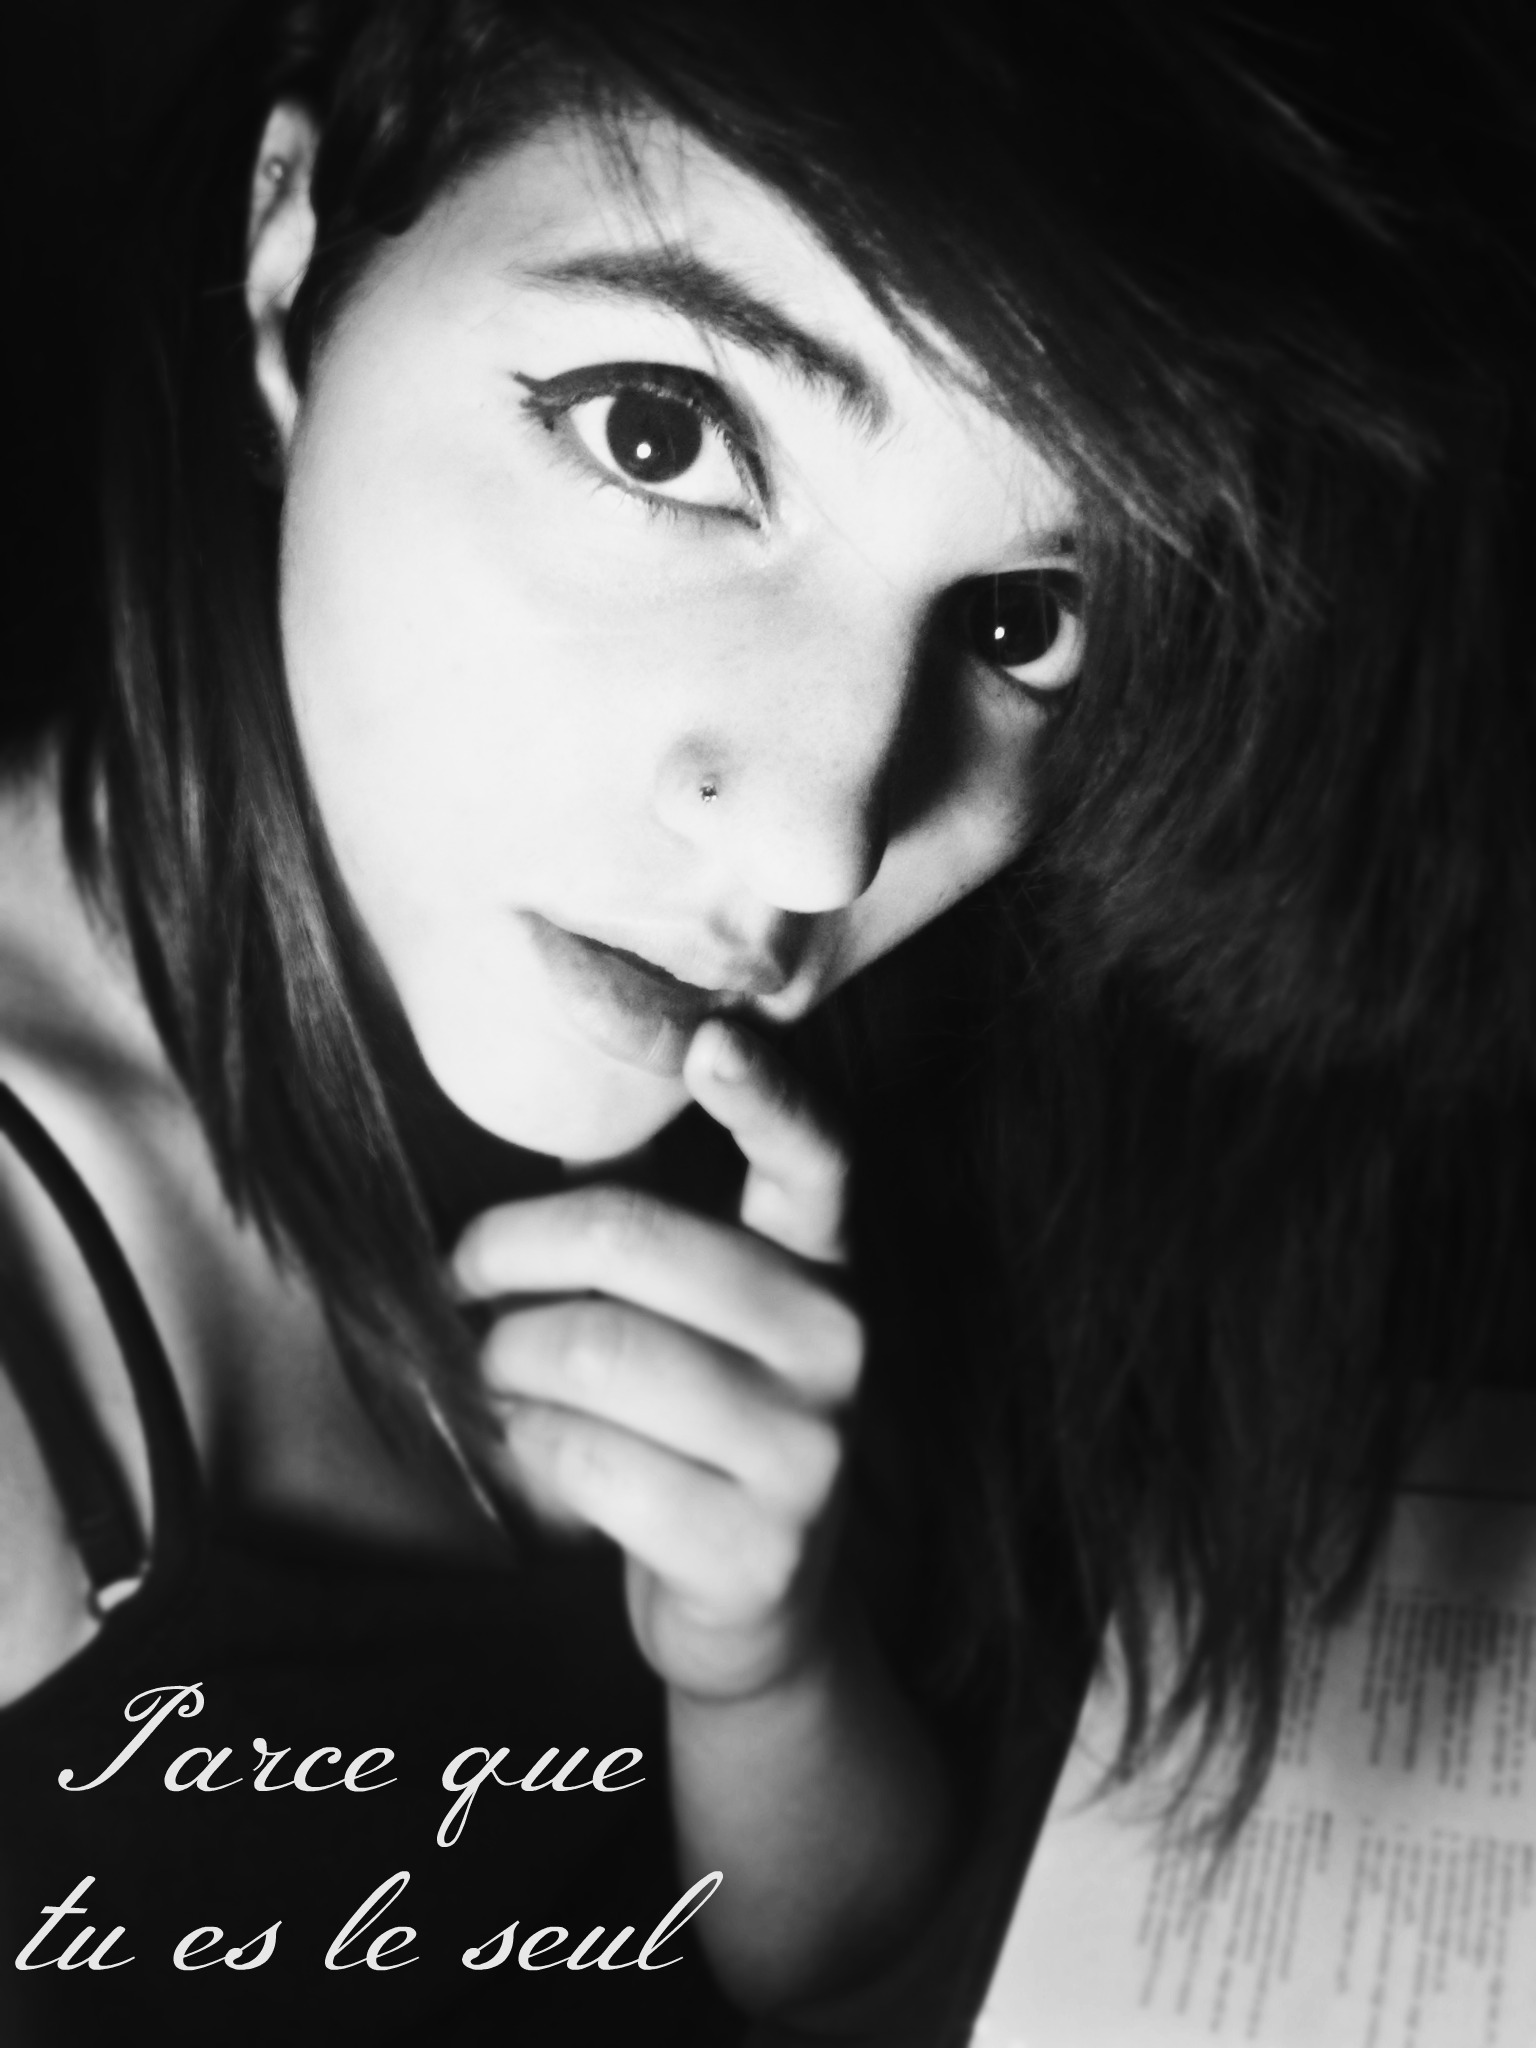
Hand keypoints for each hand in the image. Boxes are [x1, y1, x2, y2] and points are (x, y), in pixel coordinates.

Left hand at [450, 1019, 861, 1701]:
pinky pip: (588, 1460)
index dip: (767, 1095)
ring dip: (502, 1358)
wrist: (756, 1609)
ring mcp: (808, 1452)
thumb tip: (549, 1108)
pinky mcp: (757, 1549)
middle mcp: (838, 1345)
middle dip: (508, 1248)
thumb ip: (643, 1219)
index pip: (817, 1159)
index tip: (711, 1037)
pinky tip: (524, 1443)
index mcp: (824, 1265)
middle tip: (459, 1275)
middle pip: (635, 1240)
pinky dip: (525, 1443)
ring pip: (595, 1353)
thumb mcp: (690, 1313)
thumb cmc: (693, 1423)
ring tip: (488, 1368)